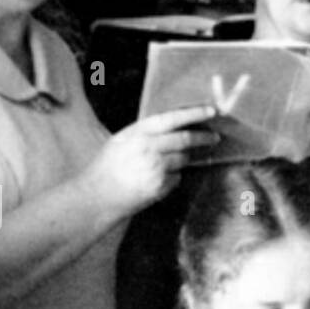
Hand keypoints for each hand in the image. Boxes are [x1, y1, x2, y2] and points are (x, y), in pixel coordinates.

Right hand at [89, 104, 218, 213]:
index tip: (212, 111)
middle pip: (185, 139)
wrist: (95, 198)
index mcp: (138, 133)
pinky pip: (176, 177)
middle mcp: (148, 148)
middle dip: (204, 138)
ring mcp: (156, 168)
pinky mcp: (160, 186)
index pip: (172, 118)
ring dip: (182, 160)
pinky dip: (171, 177)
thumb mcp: (122, 140)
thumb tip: (177, 124)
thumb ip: (147, 132)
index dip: (194, 113)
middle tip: (214, 137)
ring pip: (183, 159)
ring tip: (161, 166)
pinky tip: (153, 181)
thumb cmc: (107, 167)